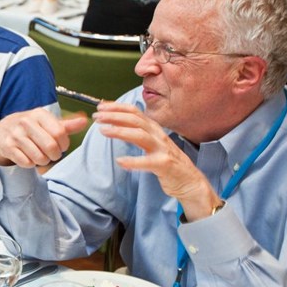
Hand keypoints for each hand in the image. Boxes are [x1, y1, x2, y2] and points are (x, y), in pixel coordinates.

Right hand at [0, 108, 87, 167]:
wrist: (2, 130)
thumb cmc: (31, 127)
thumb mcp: (47, 123)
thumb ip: (67, 125)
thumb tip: (85, 121)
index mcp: (39, 114)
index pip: (60, 133)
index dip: (64, 145)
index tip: (61, 146)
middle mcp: (26, 122)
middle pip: (51, 147)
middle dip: (54, 155)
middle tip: (51, 154)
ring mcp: (15, 134)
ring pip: (39, 157)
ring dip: (42, 161)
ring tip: (39, 155)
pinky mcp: (7, 146)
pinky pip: (26, 163)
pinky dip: (30, 164)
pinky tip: (27, 156)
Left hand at [93, 101, 218, 220]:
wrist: (189, 181)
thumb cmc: (166, 160)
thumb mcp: (151, 142)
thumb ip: (137, 131)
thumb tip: (115, 119)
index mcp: (154, 128)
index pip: (134, 111)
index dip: (117, 107)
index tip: (100, 106)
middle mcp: (158, 135)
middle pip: (135, 120)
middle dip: (114, 116)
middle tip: (97, 116)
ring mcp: (162, 149)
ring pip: (141, 135)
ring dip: (120, 131)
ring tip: (103, 131)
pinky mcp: (165, 164)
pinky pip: (147, 162)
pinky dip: (133, 161)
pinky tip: (120, 161)